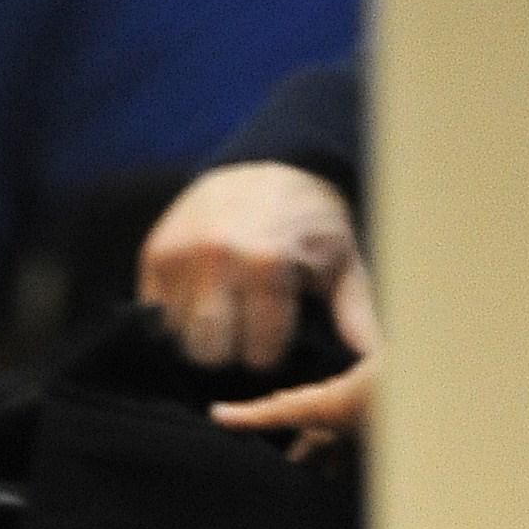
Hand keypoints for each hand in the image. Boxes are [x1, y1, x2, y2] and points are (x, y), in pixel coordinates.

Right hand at [139, 160, 382, 449]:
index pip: (256, 355)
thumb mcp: (342, 265)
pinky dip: (176, 318)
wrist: (270, 165)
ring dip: (201, 337)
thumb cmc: (312, 225)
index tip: (276, 337)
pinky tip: (200, 300)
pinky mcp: (155, 252)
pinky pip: (156, 315)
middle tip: (245, 329)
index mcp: (267, 262)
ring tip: (223, 314)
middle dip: (231, 350)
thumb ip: (354, 316)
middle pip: (211, 354)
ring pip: (179, 339)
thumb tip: (373, 362)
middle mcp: (218, 256)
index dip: (269, 353)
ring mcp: (181, 253)